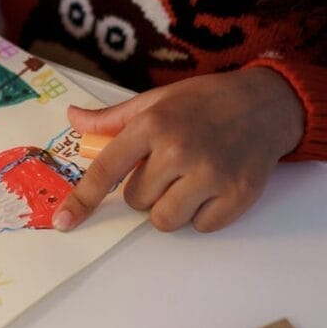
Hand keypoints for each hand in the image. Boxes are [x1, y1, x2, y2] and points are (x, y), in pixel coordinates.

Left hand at [54, 66, 303, 232]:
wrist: (264, 103)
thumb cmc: (202, 102)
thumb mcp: (153, 101)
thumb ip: (111, 118)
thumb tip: (72, 118)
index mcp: (151, 125)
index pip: (106, 171)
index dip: (82, 199)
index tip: (63, 222)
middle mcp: (179, 150)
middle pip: (136, 201)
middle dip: (145, 189)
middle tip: (166, 168)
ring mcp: (211, 174)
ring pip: (164, 220)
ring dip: (169, 208)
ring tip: (185, 181)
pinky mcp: (238, 194)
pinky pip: (201, 227)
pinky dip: (202, 215)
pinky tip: (211, 188)